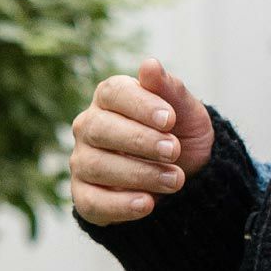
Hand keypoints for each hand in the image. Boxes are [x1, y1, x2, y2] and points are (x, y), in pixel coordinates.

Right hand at [69, 58, 215, 226]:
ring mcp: (83, 162)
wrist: (188, 177)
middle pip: (100, 129)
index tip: (169, 119)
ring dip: (140, 174)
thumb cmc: (181, 135)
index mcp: (111, 98)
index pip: (114, 93)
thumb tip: (149, 65)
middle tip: (174, 151)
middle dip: (141, 141)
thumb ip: (170, 90)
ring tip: (176, 179)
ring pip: (97, 166)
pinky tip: (148, 204)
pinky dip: (121, 205)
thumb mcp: (188, 113)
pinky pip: (91, 202)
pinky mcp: (85, 197)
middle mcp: (89, 127)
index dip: (140, 105)